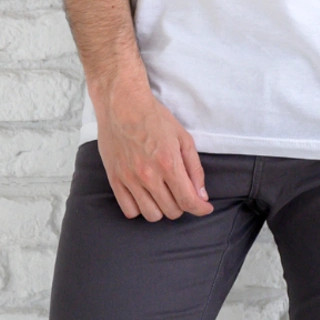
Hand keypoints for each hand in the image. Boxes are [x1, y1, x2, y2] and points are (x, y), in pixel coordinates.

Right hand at [93, 79, 214, 221]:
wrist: (122, 104)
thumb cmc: (154, 117)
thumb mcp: (183, 137)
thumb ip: (194, 168)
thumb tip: (201, 195)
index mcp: (168, 163)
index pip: (188, 201)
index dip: (200, 209)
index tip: (204, 207)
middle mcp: (148, 175)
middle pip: (171, 211)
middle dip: (182, 205)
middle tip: (181, 192)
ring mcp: (129, 179)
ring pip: (152, 215)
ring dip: (162, 209)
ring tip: (163, 194)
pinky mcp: (115, 179)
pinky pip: (129, 210)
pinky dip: (140, 208)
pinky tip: (145, 196)